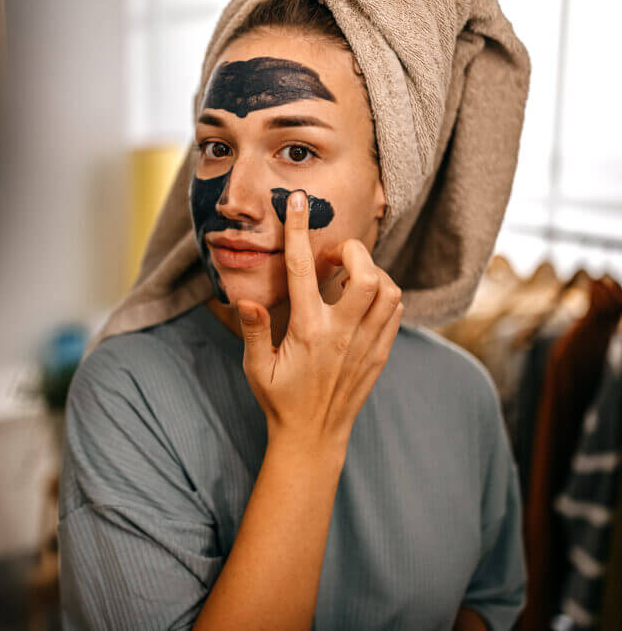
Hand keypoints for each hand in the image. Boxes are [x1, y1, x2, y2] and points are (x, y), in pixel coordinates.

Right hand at [236, 189, 403, 453]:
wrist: (313, 437)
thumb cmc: (279, 399)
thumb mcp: (255, 366)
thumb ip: (252, 328)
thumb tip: (243, 299)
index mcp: (307, 332)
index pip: (303, 269)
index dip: (298, 230)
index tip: (297, 202)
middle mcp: (342, 334)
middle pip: (366, 273)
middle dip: (352, 251)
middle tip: (332, 257)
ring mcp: (366, 343)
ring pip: (388, 289)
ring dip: (371, 271)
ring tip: (348, 276)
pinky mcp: (380, 353)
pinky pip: (395, 310)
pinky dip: (385, 293)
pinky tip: (363, 297)